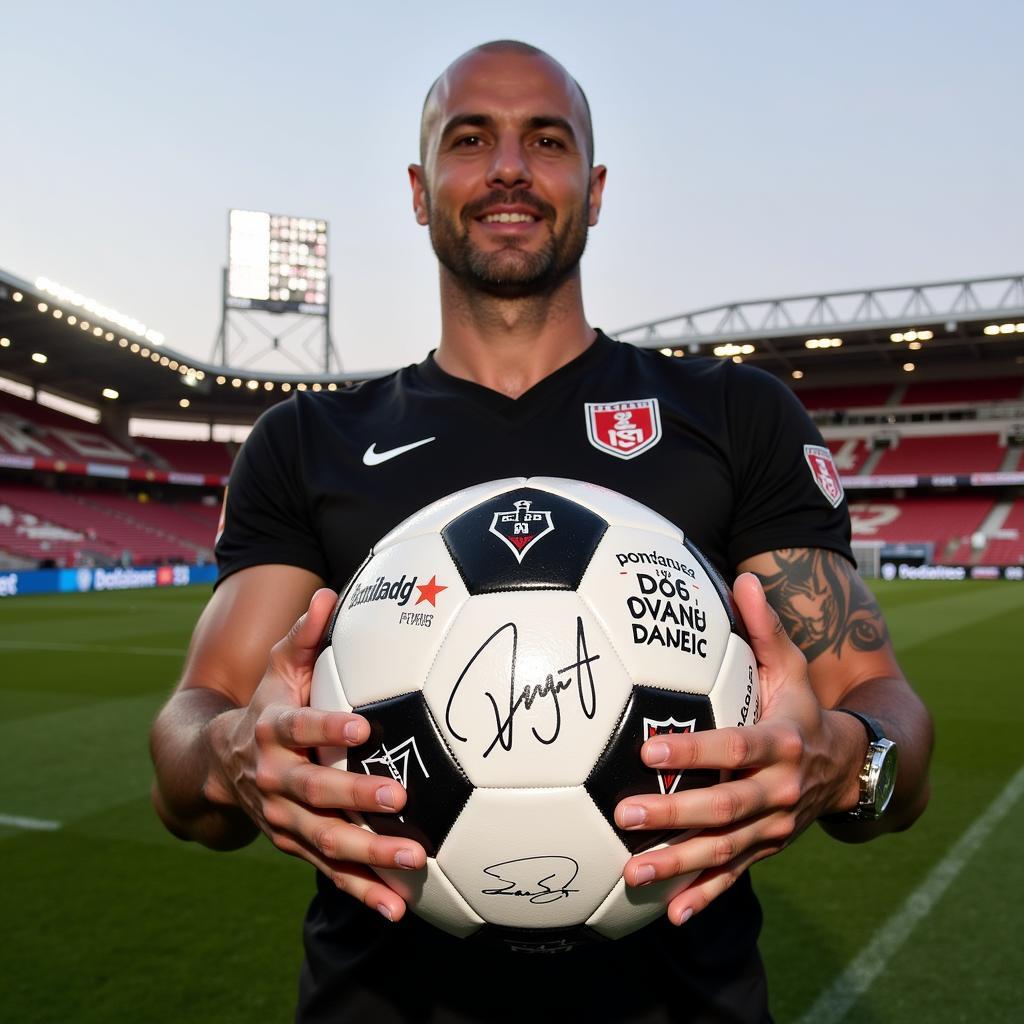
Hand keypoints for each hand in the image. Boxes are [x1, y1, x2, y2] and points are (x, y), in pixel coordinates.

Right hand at [203, 587, 426, 922]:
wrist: (216, 766)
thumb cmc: (265, 705)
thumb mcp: (278, 670)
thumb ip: (304, 637)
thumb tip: (328, 594)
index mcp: (270, 730)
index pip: (298, 728)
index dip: (326, 729)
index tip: (363, 727)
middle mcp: (273, 780)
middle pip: (313, 792)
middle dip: (354, 796)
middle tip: (398, 795)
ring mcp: (283, 820)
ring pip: (324, 840)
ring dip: (366, 854)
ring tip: (411, 860)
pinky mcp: (295, 846)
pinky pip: (329, 871)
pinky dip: (360, 891)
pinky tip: (397, 908)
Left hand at [615, 573, 863, 924]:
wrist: (849, 767)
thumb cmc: (805, 708)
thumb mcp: (794, 666)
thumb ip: (765, 627)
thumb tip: (744, 576)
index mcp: (779, 743)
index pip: (733, 748)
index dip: (694, 752)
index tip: (649, 750)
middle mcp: (777, 791)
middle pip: (724, 808)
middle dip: (675, 815)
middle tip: (625, 815)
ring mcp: (773, 827)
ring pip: (724, 851)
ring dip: (678, 865)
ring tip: (631, 875)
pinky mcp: (767, 849)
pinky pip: (735, 876)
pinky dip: (706, 896)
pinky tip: (672, 915)